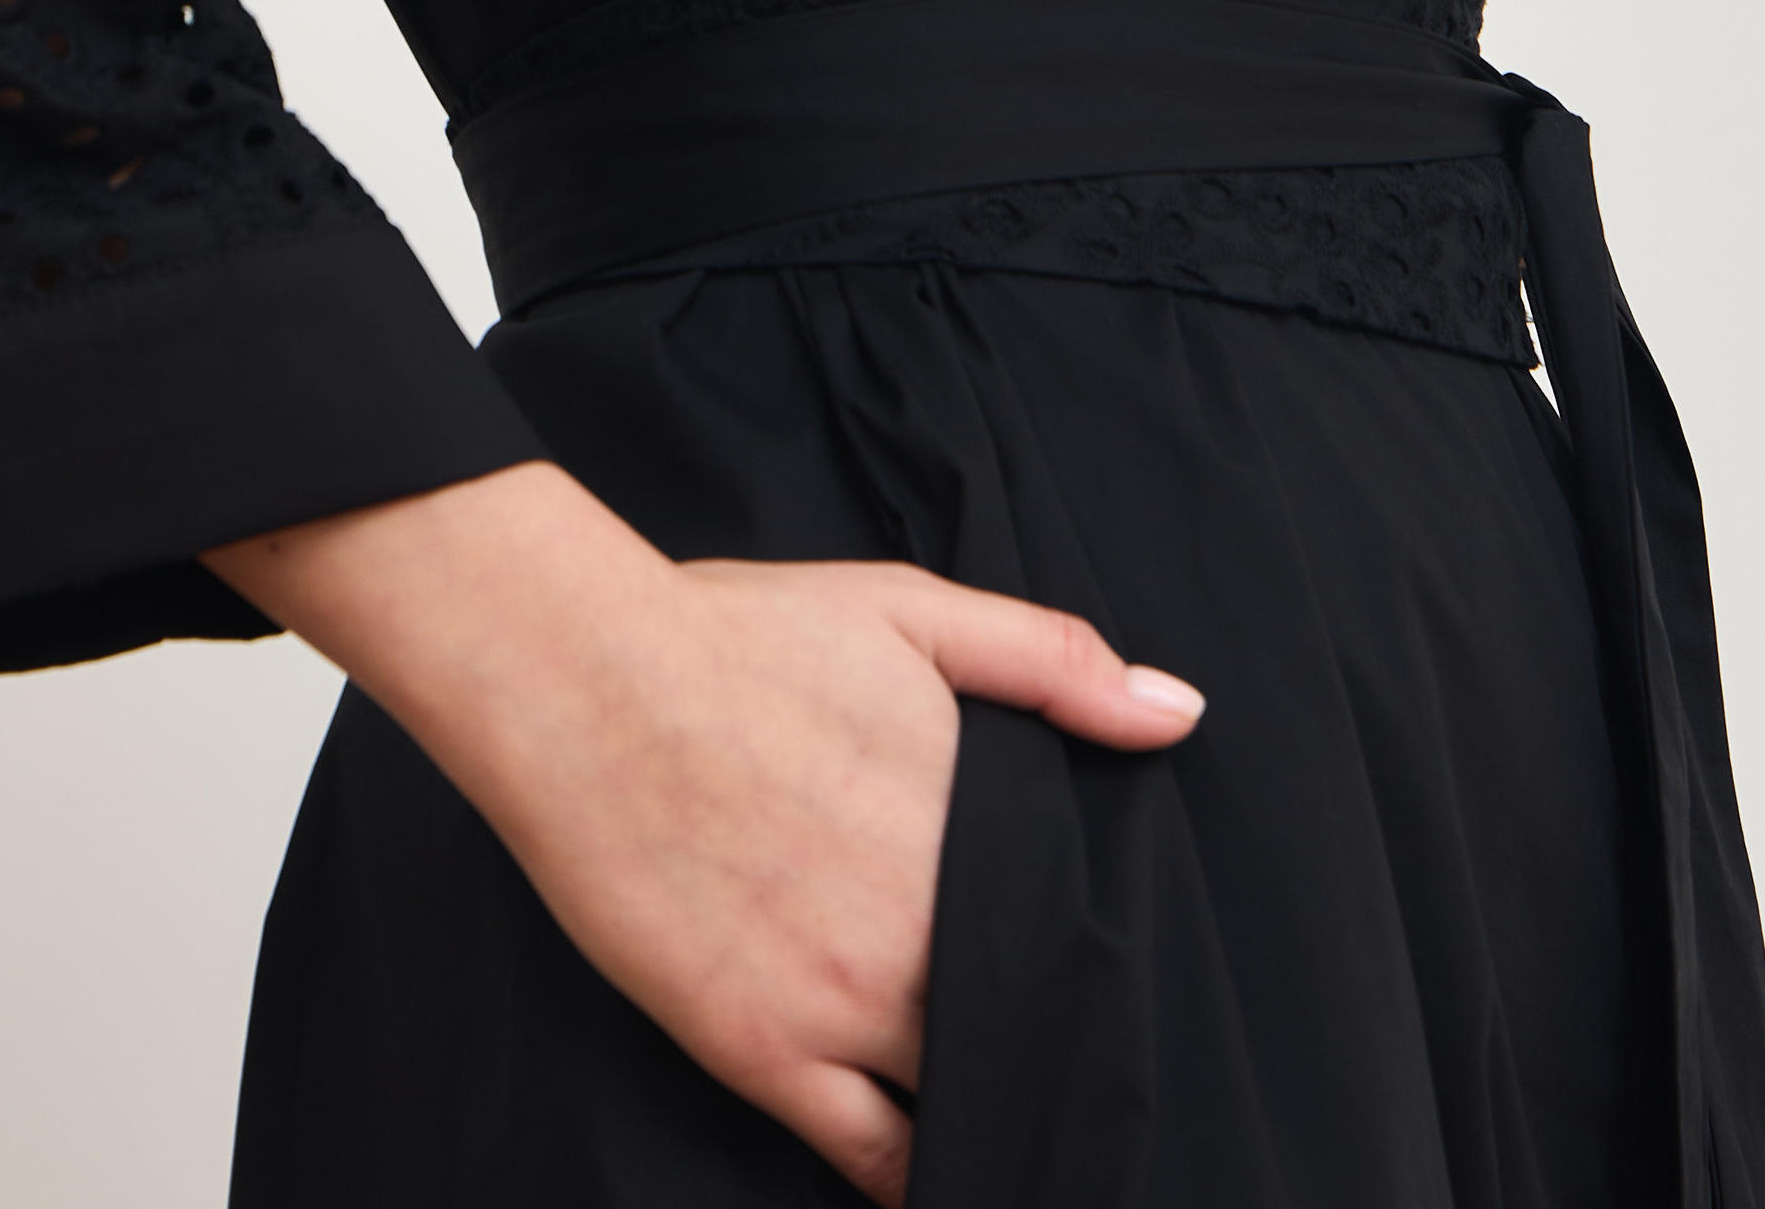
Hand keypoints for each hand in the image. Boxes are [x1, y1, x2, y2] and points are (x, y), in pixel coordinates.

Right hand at [208, 462, 1201, 1203]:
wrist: (587, 680)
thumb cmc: (739, 635)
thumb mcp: (908, 611)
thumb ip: (1051, 661)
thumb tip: (1178, 713)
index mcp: (973, 828)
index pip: (1077, 939)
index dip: (1095, 970)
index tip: (1104, 988)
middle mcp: (924, 929)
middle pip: (1028, 1029)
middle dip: (1050, 1046)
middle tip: (1063, 1060)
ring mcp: (843, 1001)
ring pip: (962, 1103)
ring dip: (994, 1110)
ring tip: (1012, 1118)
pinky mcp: (761, 1049)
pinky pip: (869, 1156)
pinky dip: (915, 1176)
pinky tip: (934, 1174)